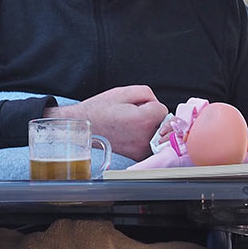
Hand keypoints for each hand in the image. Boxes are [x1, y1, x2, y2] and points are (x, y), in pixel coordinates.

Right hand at [47, 86, 165, 160]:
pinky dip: (146, 138)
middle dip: (152, 116)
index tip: (135, 107)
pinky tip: (132, 134)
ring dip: (150, 127)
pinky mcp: (138, 156)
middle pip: (162, 123)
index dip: (149, 105)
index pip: (162, 109)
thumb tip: (158, 105)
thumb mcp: (124, 91)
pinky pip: (152, 143)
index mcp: (143, 120)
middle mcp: (144, 138)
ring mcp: (142, 150)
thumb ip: (148, 93)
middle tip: (132, 116)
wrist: (84, 127)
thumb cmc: (101, 109)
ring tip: (130, 125)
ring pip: (158, 134)